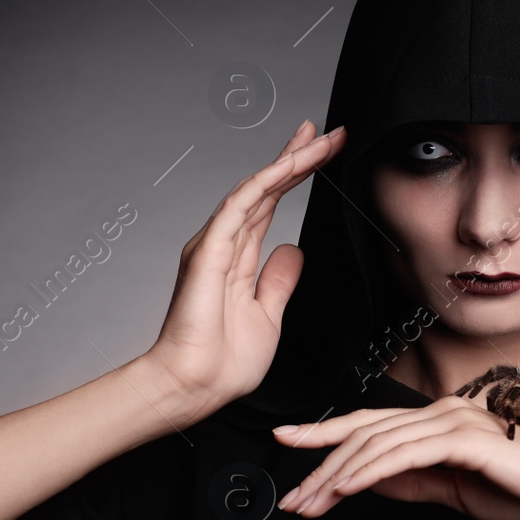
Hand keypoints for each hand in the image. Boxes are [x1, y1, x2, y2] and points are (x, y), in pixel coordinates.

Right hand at [142, 120, 346, 417]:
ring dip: (288, 162)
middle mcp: (226, 244)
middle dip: (296, 157)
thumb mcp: (268, 315)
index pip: (271, 205)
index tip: (321, 154)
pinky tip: (288, 166)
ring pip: (256, 189)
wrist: (195, 386)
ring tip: (318, 141)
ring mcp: (216, 243)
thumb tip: (293, 252)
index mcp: (238, 258)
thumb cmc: (222, 362)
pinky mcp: (211, 250)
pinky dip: (264, 182)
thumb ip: (278, 281)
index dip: (295, 176)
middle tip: (324, 132)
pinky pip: (240, 207)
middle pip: (265, 188)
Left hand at [271, 396, 519, 519]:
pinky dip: (369, 472)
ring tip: (309, 502)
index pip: (372, 424)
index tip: (288, 440)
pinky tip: (346, 488)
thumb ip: (414, 481)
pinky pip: (406, 455)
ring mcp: (455, 423)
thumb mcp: (457, 491)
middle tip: (290, 495)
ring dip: (336, 474)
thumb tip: (368, 482)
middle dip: (321, 462)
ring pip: (378, 443)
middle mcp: (443, 413)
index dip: (327, 431)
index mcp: (441, 422)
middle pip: (365, 431)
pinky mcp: (467, 442)